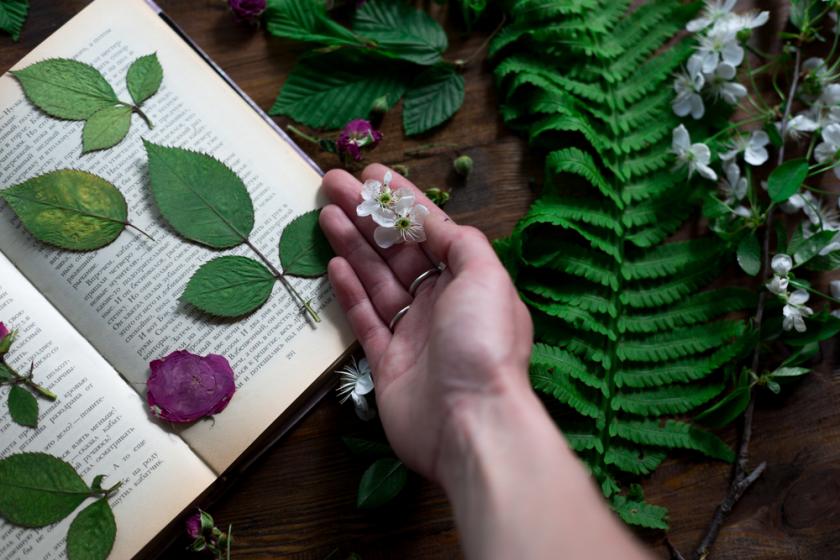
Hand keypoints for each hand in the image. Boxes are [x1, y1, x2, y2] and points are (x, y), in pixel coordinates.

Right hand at [319, 164, 533, 482]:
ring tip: (326, 214)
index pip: (430, 231)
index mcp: (469, 282)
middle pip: (398, 252)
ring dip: (353, 246)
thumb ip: (461, 242)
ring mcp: (413, 334)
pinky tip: (335, 263)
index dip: (401, 201)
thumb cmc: (483, 343)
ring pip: (378, 280)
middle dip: (367, 216)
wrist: (470, 422)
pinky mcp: (388, 363)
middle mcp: (442, 304)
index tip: (372, 174)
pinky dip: (351, 292)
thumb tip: (435, 223)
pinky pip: (366, 319)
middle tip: (333, 186)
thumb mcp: (486, 276)